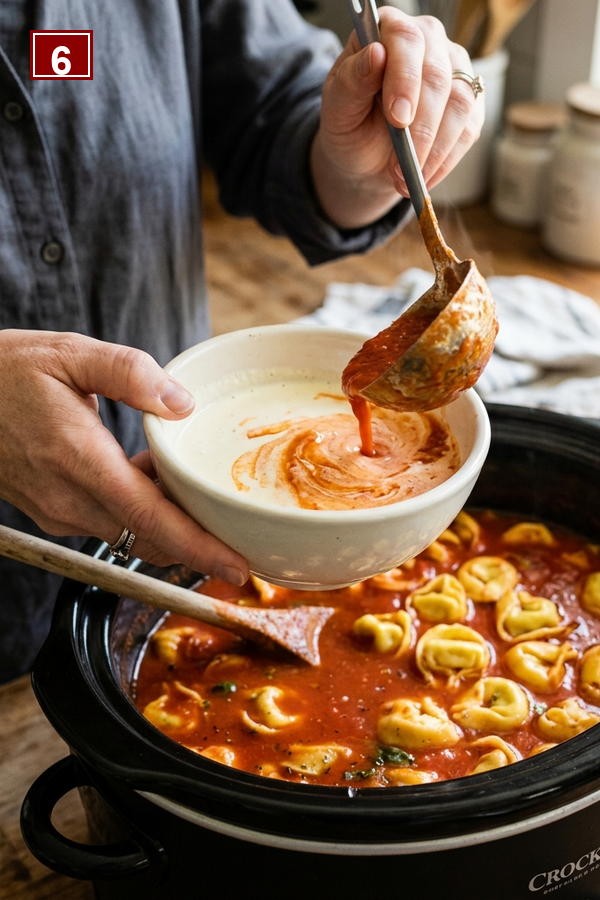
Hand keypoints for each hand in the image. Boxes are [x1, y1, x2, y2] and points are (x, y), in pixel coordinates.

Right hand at [0, 330, 248, 584]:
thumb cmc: (5, 372)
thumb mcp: (70, 354)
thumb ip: (130, 373)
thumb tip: (181, 403)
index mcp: (79, 460)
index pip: (150, 518)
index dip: (198, 547)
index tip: (236, 566)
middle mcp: (69, 498)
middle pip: (150, 535)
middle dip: (197, 537)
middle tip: (237, 521)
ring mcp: (59, 510)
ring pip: (131, 531)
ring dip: (168, 518)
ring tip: (193, 483)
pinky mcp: (53, 510)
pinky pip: (110, 520)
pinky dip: (140, 508)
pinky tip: (146, 472)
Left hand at [311, 6, 484, 227]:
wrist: (365, 157)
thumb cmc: (350, 124)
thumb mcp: (338, 108)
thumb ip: (352, 81)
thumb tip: (376, 54)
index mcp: (389, 30)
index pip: (407, 40)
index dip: (405, 79)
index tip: (398, 119)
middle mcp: (428, 41)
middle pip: (438, 75)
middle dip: (420, 127)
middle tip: (399, 164)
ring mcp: (453, 69)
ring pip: (460, 103)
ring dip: (434, 149)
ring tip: (405, 178)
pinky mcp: (470, 103)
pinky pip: (469, 129)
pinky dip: (446, 159)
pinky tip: (424, 177)